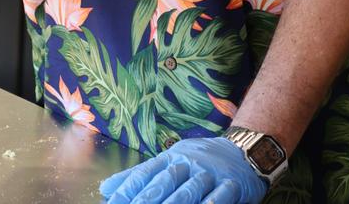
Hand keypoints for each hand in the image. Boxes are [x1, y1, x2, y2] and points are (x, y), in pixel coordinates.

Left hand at [100, 137, 267, 203]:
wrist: (242, 150)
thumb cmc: (200, 161)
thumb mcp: (170, 161)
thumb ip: (139, 176)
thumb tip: (106, 187)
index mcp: (171, 158)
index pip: (145, 173)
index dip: (127, 190)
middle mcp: (189, 163)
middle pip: (164, 183)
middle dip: (145, 202)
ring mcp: (210, 172)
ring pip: (189, 191)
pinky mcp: (231, 184)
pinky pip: (219, 197)